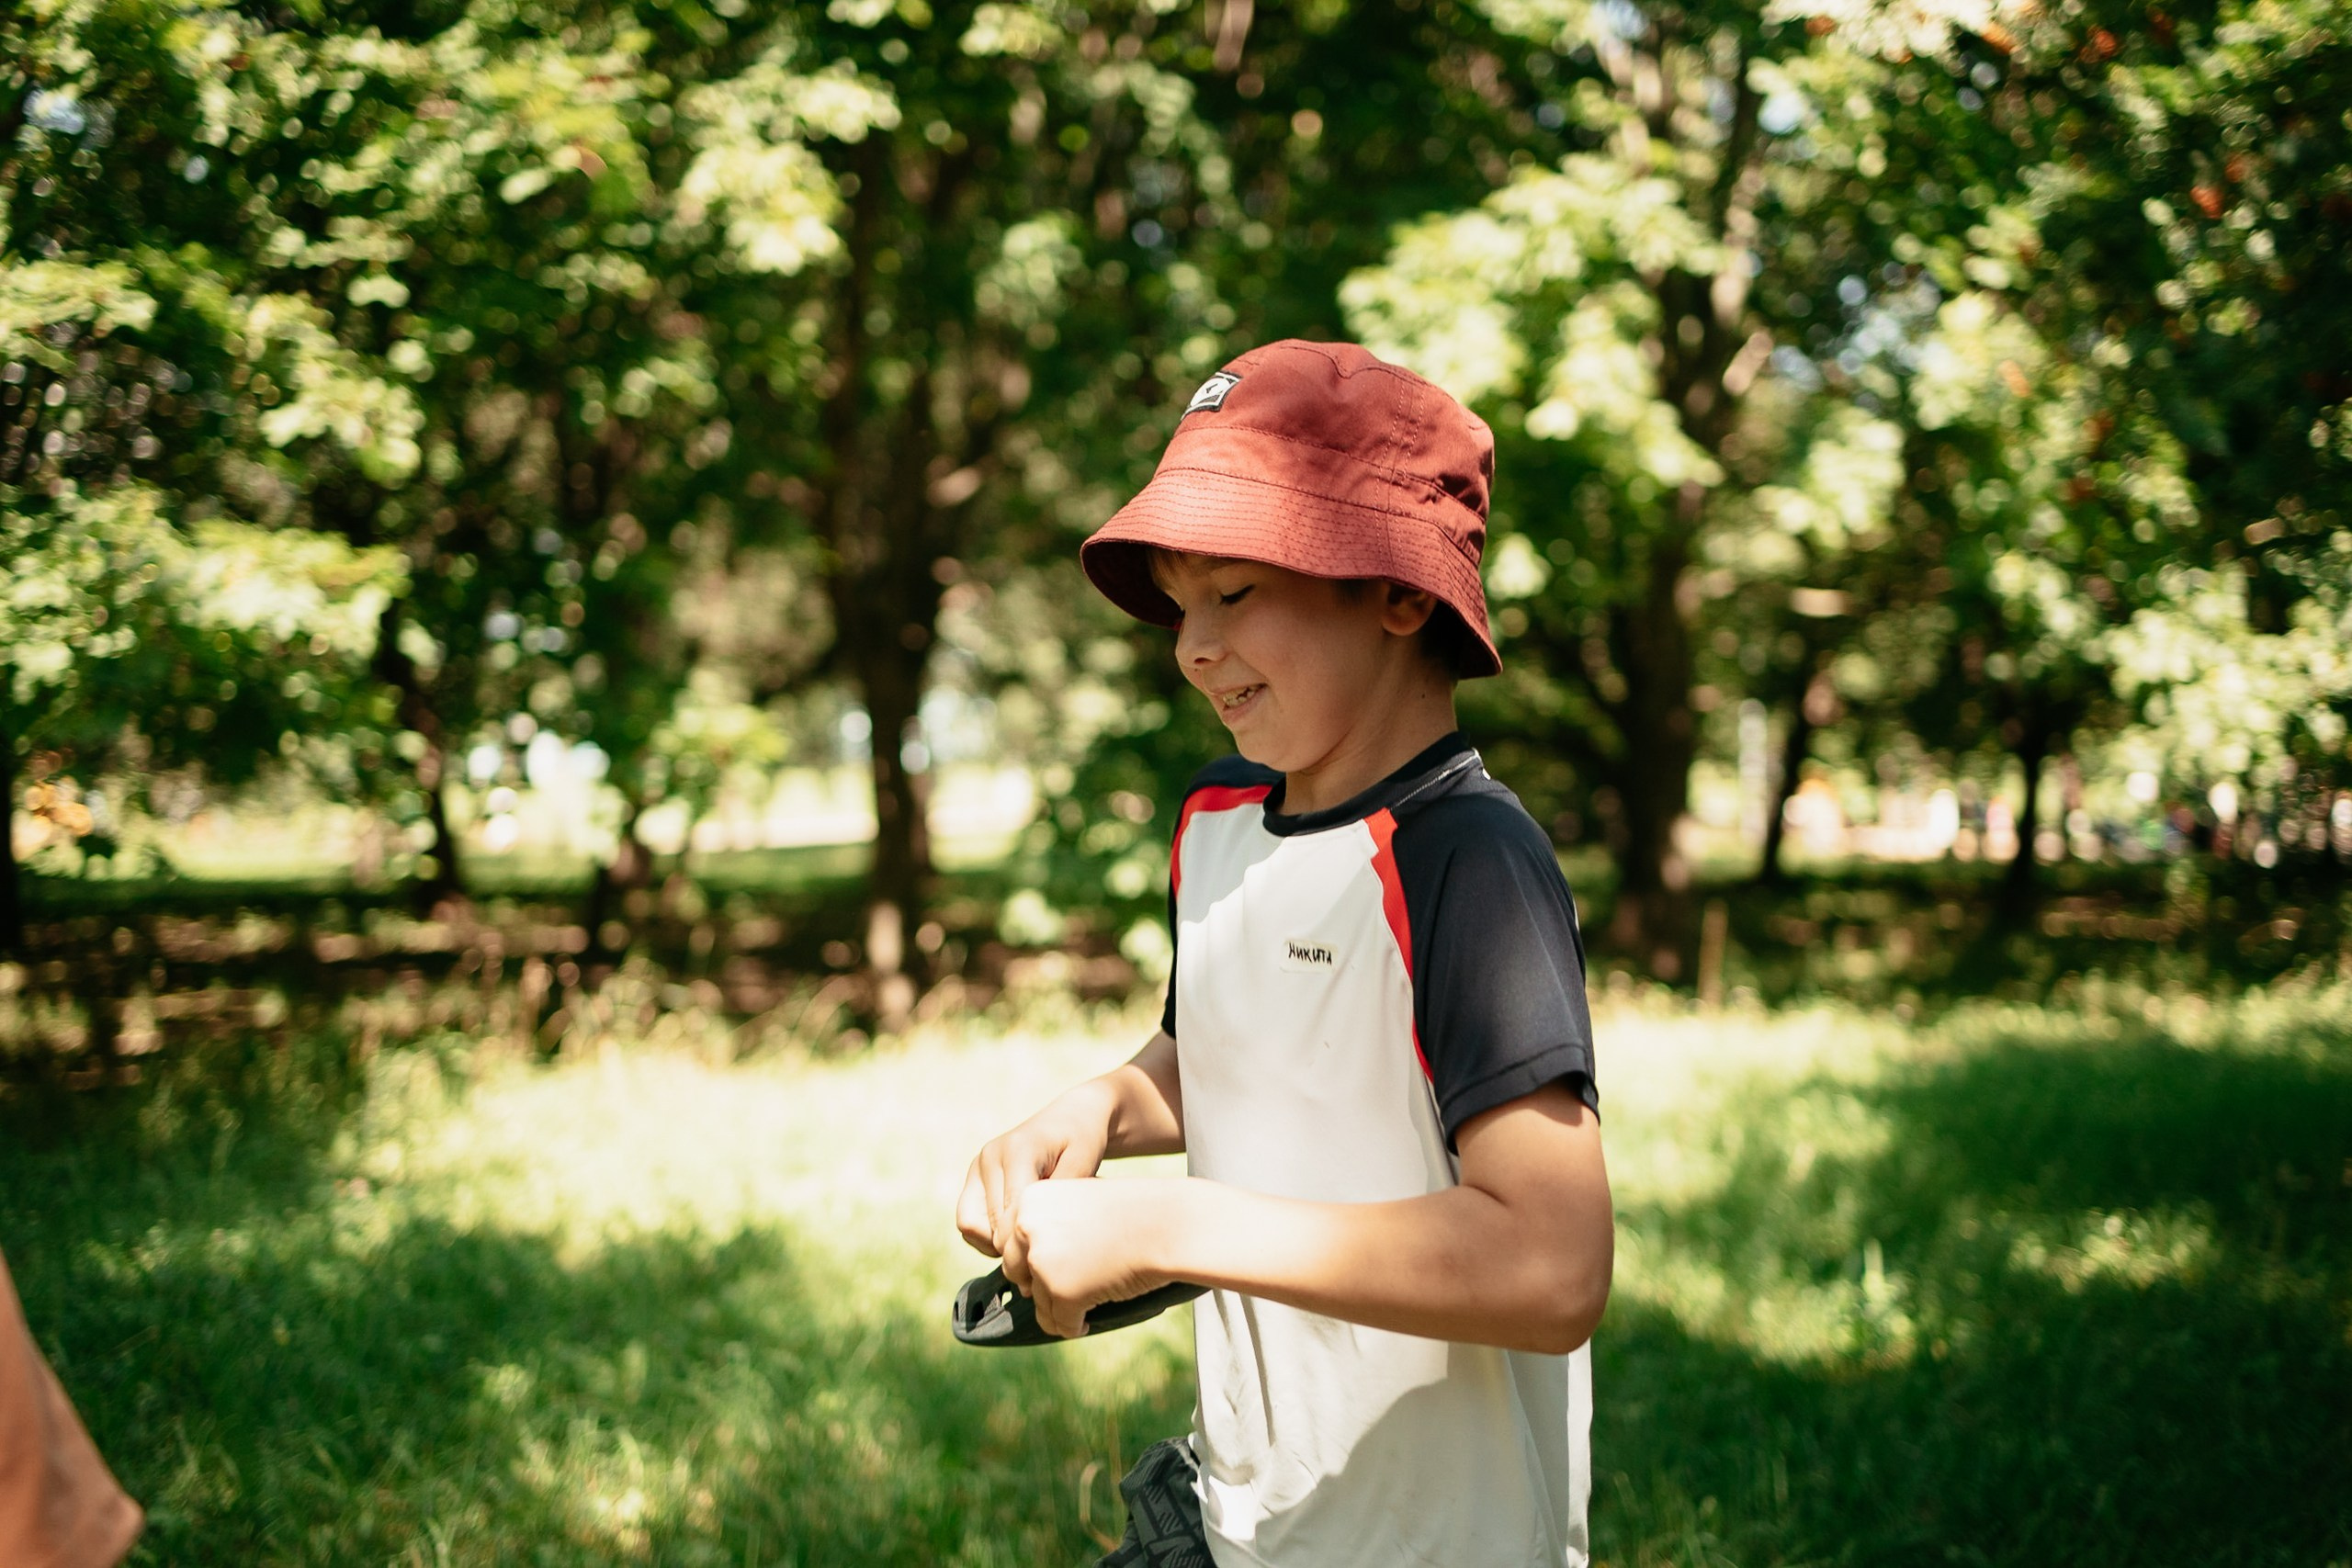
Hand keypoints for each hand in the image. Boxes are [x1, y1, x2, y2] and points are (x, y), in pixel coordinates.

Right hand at [955, 1088, 1113, 1258]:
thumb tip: (1034, 1232)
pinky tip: (1015, 1232)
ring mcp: (978, 1165)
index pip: (1010, 1214)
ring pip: (969, 1226)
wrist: (1072, 1116)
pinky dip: (987, 1235)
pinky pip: (967, 1220)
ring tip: (1028, 1240)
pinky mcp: (974, 1176)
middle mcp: (990, 1157)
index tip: (1049, 1260)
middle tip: (1043, 1256)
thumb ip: (1058, 1195)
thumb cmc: (1084, 1141)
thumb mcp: (1084, 1163)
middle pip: (990, 1225)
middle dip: (1014, 1248)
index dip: (1026, 1244)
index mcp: (1017, 1151)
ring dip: (996, 1243)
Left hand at [1000, 1178, 1179, 1338]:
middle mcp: (1027, 1229)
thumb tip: (1025, 1270)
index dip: (1028, 1259)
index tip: (1052, 1265)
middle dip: (1038, 1285)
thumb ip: (1048, 1227)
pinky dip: (1073, 1326)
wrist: (1169, 1225)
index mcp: (1029, 1199)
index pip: (1008, 1241)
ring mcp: (1043, 1262)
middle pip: (1015, 1273)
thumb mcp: (1079, 1203)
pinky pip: (1059, 1324)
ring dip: (1058, 1308)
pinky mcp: (1062, 1293)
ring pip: (1038, 1303)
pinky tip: (1087, 1322)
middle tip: (1066, 1288)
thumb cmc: (1133, 1212)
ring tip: (1084, 1304)